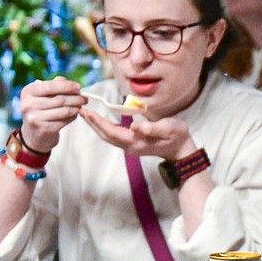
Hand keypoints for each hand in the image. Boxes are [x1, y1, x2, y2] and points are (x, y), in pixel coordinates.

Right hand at [19, 76, 85, 151]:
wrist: (34, 132)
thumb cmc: (42, 108)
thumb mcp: (44, 94)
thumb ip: (56, 85)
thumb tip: (72, 84)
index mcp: (28, 92)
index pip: (50, 86)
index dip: (67, 86)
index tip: (79, 87)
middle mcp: (28, 104)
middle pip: (60, 99)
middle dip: (76, 98)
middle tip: (85, 98)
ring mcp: (35, 118)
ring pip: (64, 111)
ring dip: (77, 108)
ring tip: (80, 106)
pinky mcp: (44, 129)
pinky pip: (65, 121)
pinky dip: (72, 117)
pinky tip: (73, 114)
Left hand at [79, 108, 194, 160]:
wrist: (182, 150)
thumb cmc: (177, 136)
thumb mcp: (168, 128)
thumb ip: (151, 127)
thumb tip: (134, 126)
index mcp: (137, 142)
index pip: (112, 131)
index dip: (99, 122)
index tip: (87, 112)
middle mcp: (130, 146)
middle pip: (106, 135)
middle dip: (93, 123)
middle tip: (80, 110)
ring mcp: (130, 147)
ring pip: (108, 137)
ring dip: (96, 126)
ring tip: (86, 114)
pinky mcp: (132, 144)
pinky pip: (113, 136)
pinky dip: (104, 128)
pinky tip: (99, 121)